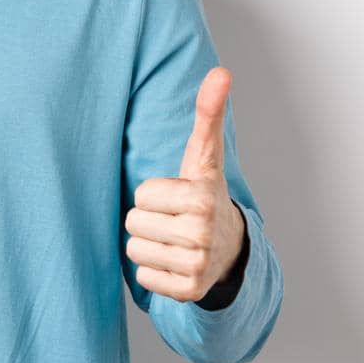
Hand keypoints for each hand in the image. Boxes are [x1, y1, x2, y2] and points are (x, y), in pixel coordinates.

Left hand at [124, 66, 246, 303]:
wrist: (230, 249)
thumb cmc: (203, 194)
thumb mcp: (204, 156)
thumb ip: (208, 113)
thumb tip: (221, 71)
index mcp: (203, 195)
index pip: (142, 194)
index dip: (154, 194)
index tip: (178, 196)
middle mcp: (203, 232)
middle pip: (133, 222)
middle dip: (149, 219)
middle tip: (175, 220)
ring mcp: (197, 265)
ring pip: (134, 249)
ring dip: (149, 244)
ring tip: (175, 240)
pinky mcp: (188, 291)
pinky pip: (143, 277)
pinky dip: (154, 270)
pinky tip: (175, 262)